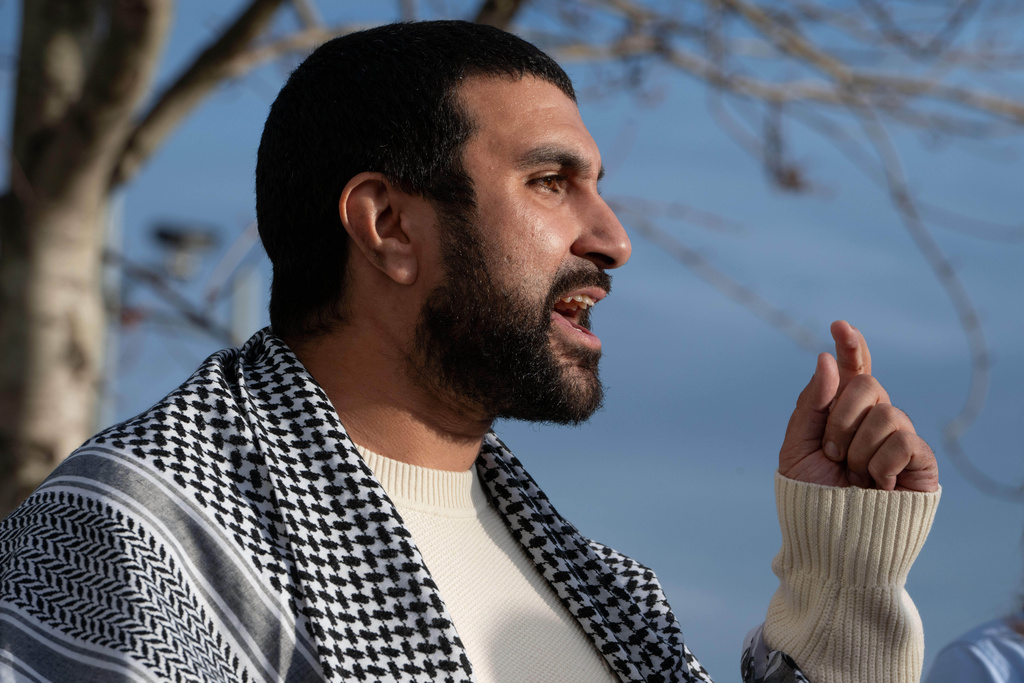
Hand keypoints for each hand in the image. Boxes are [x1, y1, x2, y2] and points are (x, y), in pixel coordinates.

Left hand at [778, 321, 938, 491]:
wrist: (831, 538)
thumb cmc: (813, 495)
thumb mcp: (798, 447)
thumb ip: (812, 403)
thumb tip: (827, 359)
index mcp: (844, 413)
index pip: (854, 371)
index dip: (851, 347)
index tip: (840, 325)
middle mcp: (874, 420)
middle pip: (868, 384)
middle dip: (841, 417)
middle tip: (832, 453)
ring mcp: (899, 438)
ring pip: (886, 413)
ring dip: (858, 448)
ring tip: (852, 475)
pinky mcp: (920, 461)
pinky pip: (904, 440)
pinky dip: (881, 463)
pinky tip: (878, 484)